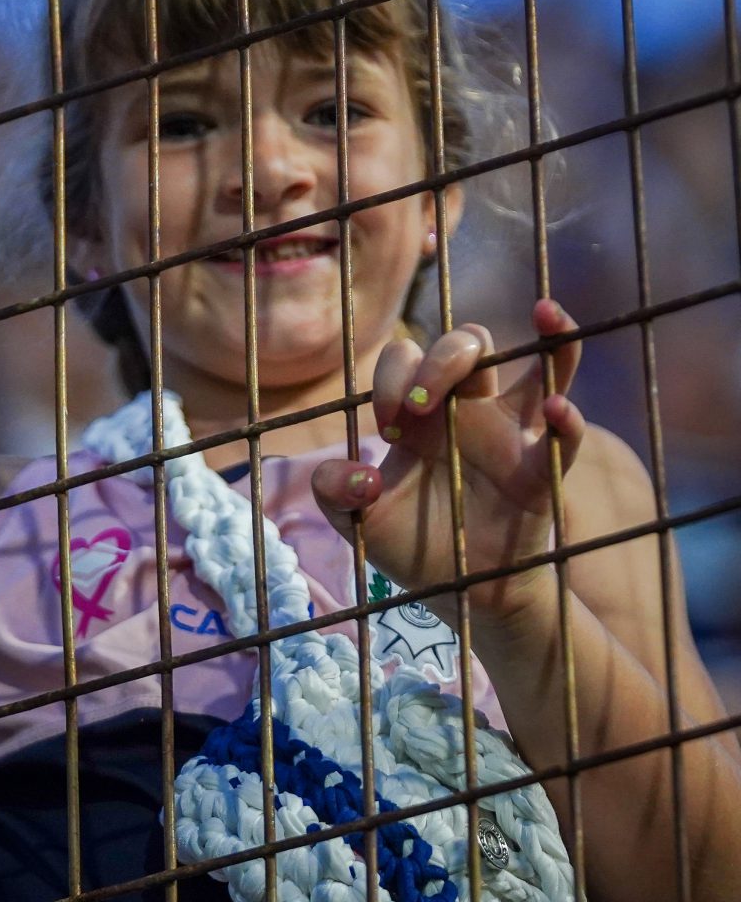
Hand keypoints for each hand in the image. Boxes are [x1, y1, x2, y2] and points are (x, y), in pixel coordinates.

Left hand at [312, 300, 585, 628]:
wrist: (457, 591)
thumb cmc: (409, 543)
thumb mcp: (358, 521)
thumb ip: (335, 493)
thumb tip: (358, 475)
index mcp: (419, 411)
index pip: (408, 357)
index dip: (393, 377)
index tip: (388, 426)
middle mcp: (467, 410)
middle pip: (467, 344)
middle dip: (440, 361)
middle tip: (420, 407)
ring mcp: (510, 435)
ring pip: (536, 366)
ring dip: (546, 336)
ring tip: (545, 312)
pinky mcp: (540, 472)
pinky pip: (566, 437)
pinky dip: (569, 418)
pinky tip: (559, 409)